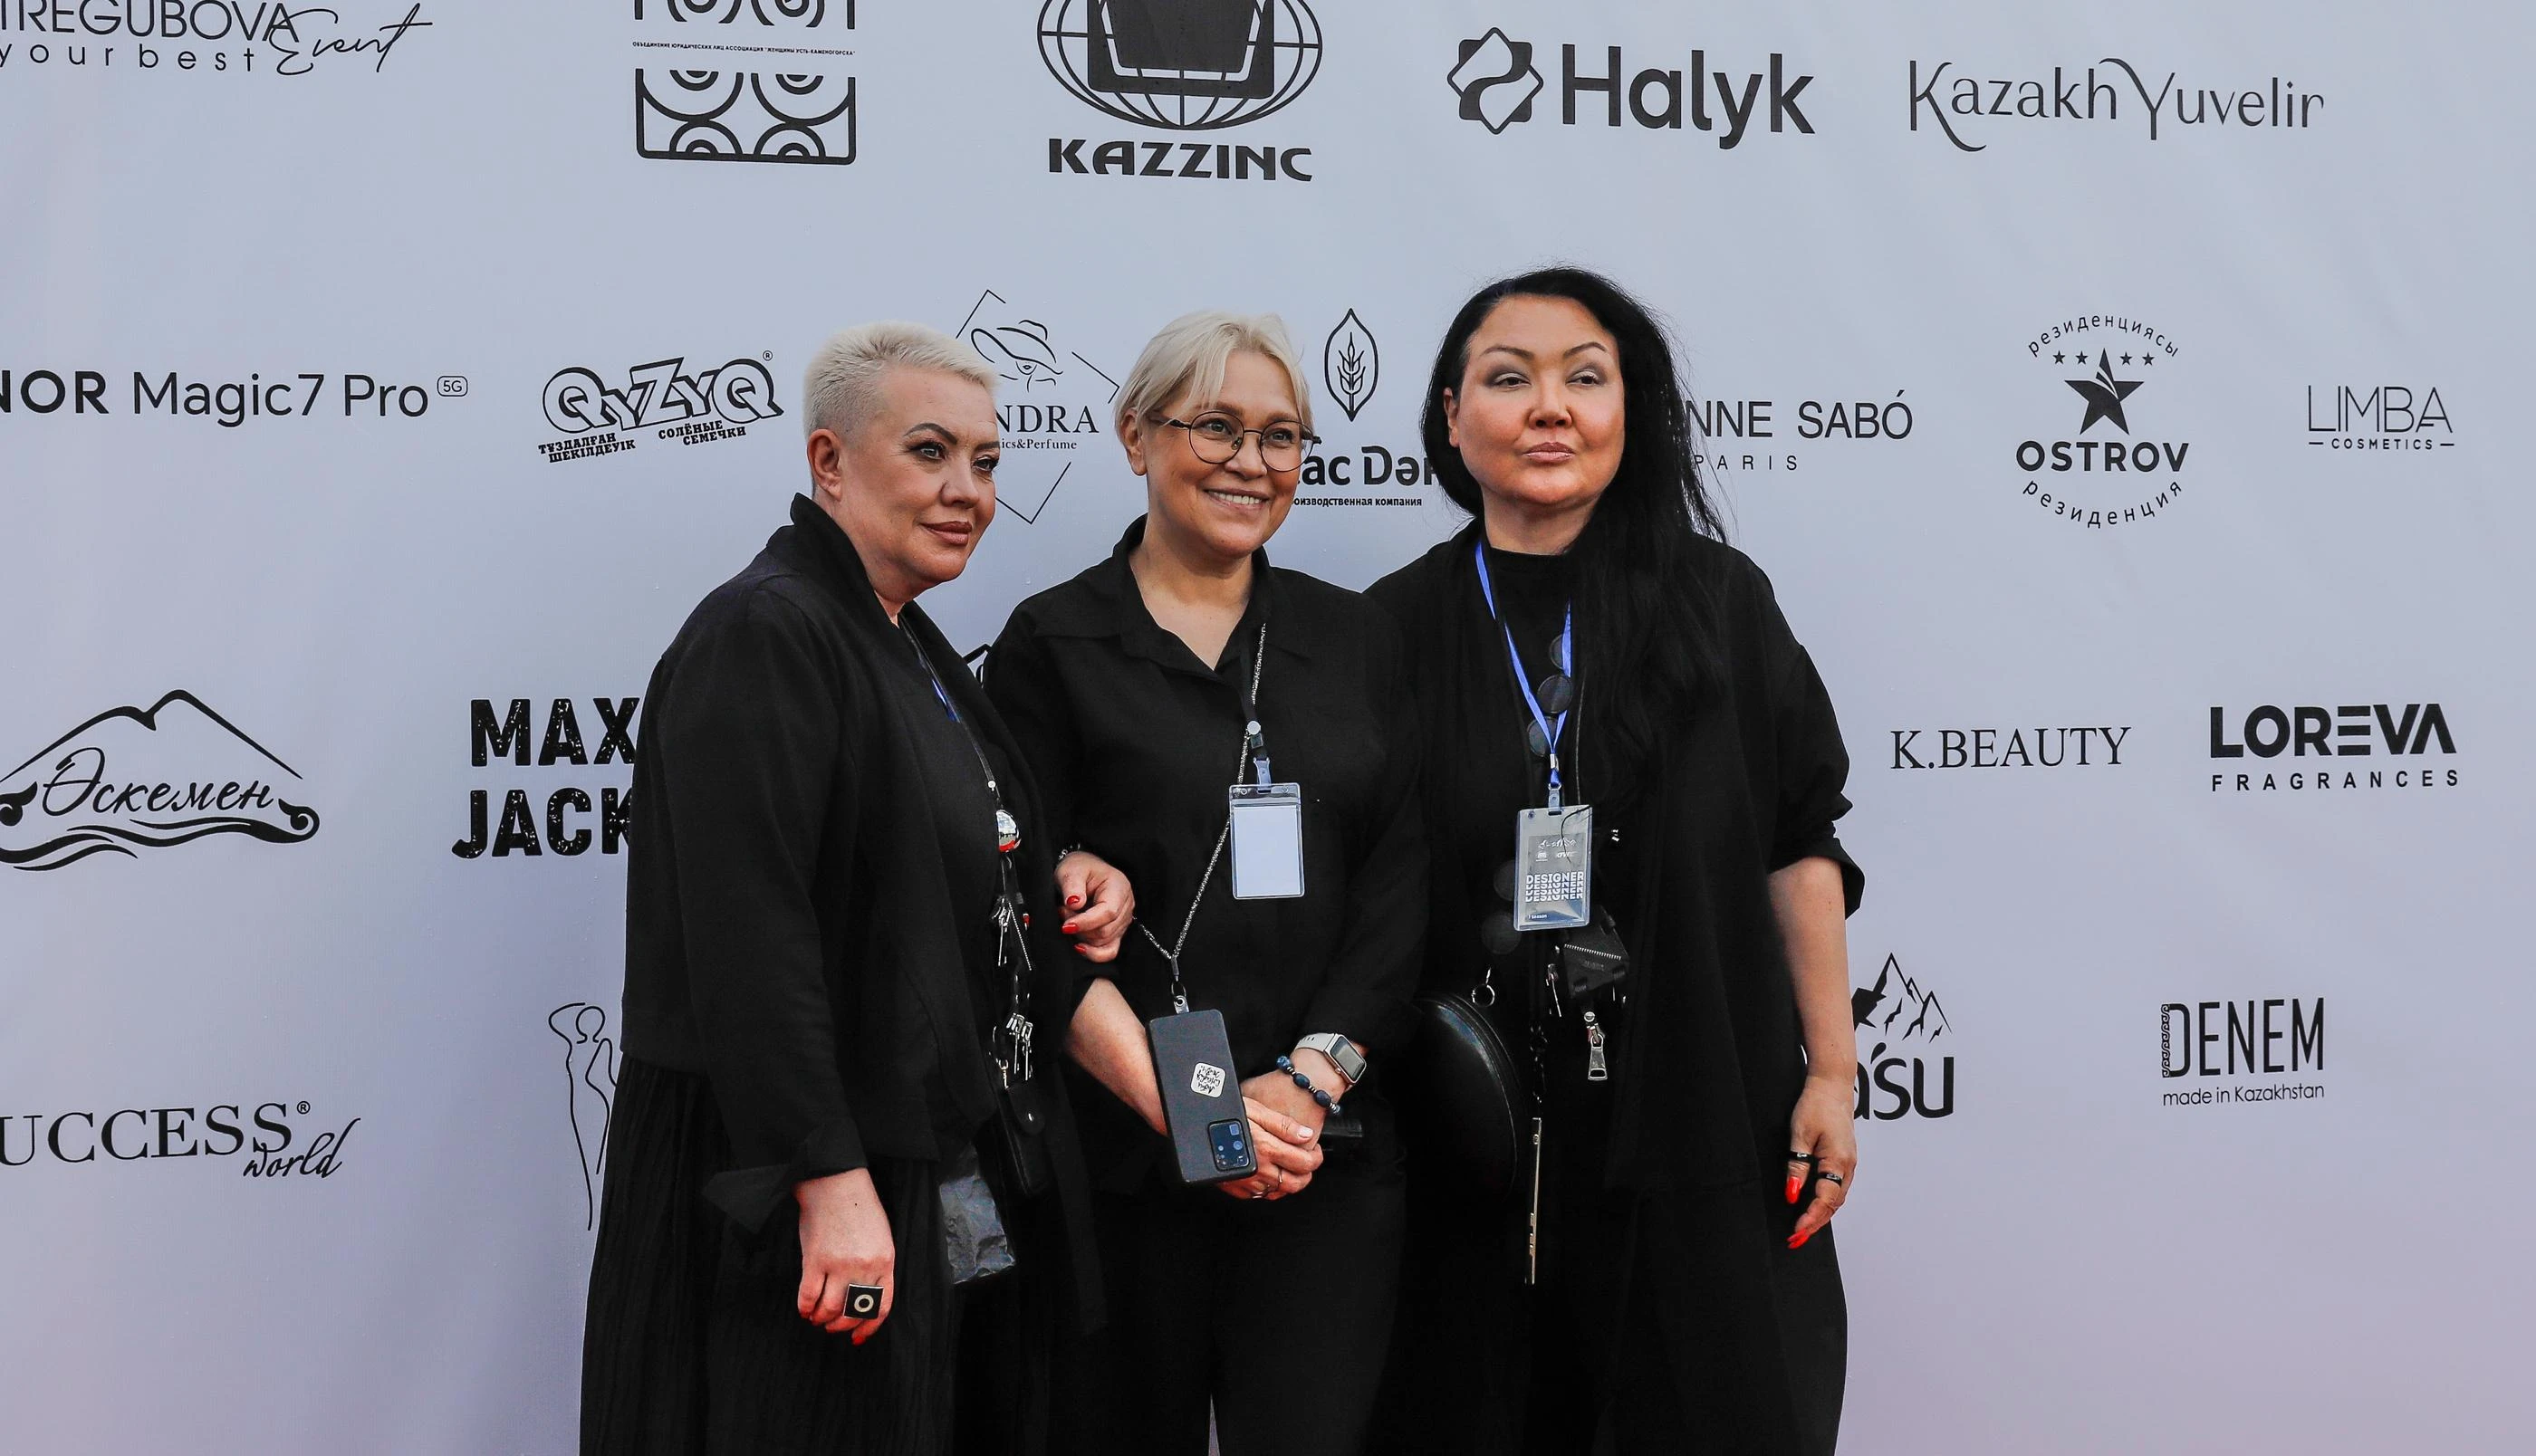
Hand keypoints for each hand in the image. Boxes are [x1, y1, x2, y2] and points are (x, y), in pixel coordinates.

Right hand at [794, 1168, 895, 1341]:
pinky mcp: (815, 1260)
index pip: (880, 1307)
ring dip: (821, 1318)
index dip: (868, 1327)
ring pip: (830, 1309)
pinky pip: (808, 1296)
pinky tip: (804, 1309)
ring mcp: (839, 1265)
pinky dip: (805, 1308)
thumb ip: (877, 1266)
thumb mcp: (880, 1237)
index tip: (857, 1337)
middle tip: (832, 1326)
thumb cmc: (859, 1208)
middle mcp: (864, 1267)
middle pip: (854, 1312)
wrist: (836, 1184)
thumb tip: (865, 1294)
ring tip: (816, 1318)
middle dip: (841, 1325)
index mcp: (885, 1262)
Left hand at [1056, 850, 1134, 963]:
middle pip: (1106, 930)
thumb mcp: (1071, 870)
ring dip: (1082, 936)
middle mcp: (1125, 906)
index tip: (1066, 926)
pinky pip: (1110, 951)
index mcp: (1119, 887)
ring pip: (1104, 942)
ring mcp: (1122, 921)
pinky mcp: (1116, 932)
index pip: (1108, 912)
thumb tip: (1075, 903)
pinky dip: (1093, 953)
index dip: (1086, 922)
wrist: (1082, 871)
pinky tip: (1079, 947)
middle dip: (1080, 928)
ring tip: (1068, 919)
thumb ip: (1072, 886)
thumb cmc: (1079, 868)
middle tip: (1062, 913)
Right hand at [1217, 1094, 1321, 1201]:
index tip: (1314, 1151)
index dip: (1316, 1158)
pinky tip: (1267, 1174)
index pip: (1305, 1163)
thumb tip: (1306, 1136)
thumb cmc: (1220, 1113)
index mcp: (1266, 1148)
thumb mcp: (1256, 1110)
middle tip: (1306, 1161)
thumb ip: (1284, 1126)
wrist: (1191, 1126)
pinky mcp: (1233, 1187)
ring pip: (1278, 1192)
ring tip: (1287, 1166)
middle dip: (1306, 1174)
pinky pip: (1259, 1195)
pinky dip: (1268, 1188)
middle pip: (1295, 1184)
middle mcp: (1258, 1169)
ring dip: (1288, 1181)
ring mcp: (1245, 1181)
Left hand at [1784, 1074, 1855, 1249]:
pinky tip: (1813, 1210)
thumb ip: (1797, 1167)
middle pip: (1833, 1205)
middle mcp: (1849, 1166)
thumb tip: (1793, 1195)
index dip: (1810, 1219)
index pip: (1825, 1199)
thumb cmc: (1815, 1106)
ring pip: (1836, 1199)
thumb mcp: (1800, 1135)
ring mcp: (1849, 1164)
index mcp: (1839, 1161)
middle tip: (1795, 1241)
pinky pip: (1837, 1188)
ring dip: (1820, 1216)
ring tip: (1802, 1232)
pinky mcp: (1845, 1161)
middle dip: (1815, 1224)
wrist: (1832, 1087)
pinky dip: (1825, 1203)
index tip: (1796, 1233)